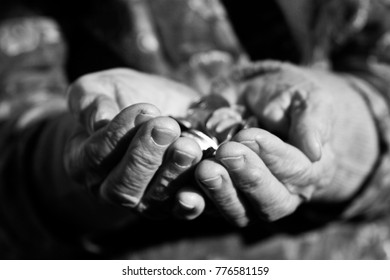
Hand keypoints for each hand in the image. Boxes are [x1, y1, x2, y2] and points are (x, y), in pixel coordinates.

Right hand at [64, 68, 204, 218]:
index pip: (96, 156)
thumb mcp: (98, 88)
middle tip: (167, 126)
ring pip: (153, 201)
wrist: (152, 111)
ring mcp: (142, 201)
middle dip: (145, 156)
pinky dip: (192, 200)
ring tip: (188, 146)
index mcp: (84, 163)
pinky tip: (203, 179)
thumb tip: (99, 120)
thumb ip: (90, 100)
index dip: (119, 134)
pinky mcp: (171, 204)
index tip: (145, 108)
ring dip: (172, 174)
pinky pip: (181, 210)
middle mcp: (110, 189)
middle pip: (122, 188)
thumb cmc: (119, 97)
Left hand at [194, 61, 378, 225]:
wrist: (253, 101)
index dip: (273, 155)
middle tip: (226, 152)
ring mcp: (251, 201)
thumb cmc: (282, 98)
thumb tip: (315, 150)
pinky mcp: (222, 200)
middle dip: (248, 178)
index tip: (249, 135)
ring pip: (241, 212)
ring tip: (205, 169)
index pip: (297, 171)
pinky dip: (196, 202)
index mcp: (309, 170)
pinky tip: (183, 189)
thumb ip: (311, 118)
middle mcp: (284, 193)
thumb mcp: (304, 96)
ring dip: (222, 193)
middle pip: (271, 202)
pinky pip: (210, 210)